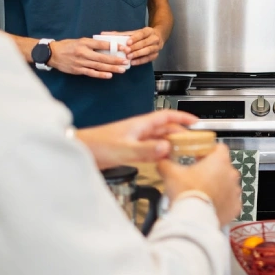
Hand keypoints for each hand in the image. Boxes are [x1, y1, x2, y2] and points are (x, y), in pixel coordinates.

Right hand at [48, 38, 130, 78]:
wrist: (52, 54)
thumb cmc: (68, 46)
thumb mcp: (80, 40)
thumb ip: (92, 43)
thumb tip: (107, 46)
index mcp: (85, 43)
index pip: (102, 44)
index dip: (114, 46)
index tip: (124, 48)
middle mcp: (83, 52)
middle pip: (103, 57)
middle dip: (116, 60)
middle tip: (126, 61)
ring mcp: (81, 62)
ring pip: (99, 66)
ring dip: (111, 68)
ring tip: (122, 69)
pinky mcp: (78, 70)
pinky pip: (91, 73)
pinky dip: (101, 75)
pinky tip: (109, 75)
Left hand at [75, 110, 197, 169]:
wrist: (79, 149)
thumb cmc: (96, 146)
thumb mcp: (124, 149)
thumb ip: (146, 150)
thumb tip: (166, 148)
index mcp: (140, 125)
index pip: (167, 116)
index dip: (182, 117)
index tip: (195, 122)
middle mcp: (138, 130)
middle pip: (165, 128)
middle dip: (181, 133)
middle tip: (193, 142)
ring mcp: (133, 138)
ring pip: (158, 137)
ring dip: (171, 143)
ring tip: (182, 151)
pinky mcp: (128, 147)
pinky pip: (150, 147)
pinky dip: (159, 151)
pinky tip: (162, 158)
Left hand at [103, 28, 163, 66]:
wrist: (157, 37)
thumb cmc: (140, 36)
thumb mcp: (133, 33)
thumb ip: (119, 34)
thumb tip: (103, 34)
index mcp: (148, 31)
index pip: (142, 33)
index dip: (135, 38)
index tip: (127, 42)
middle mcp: (154, 38)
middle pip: (145, 43)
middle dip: (135, 47)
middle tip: (126, 52)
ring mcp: (156, 47)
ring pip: (148, 51)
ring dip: (138, 54)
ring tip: (128, 58)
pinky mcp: (155, 55)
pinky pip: (148, 59)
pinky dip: (140, 61)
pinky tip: (132, 63)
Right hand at [158, 144, 242, 224]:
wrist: (193, 219)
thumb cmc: (186, 192)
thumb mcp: (171, 173)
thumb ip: (166, 163)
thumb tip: (162, 161)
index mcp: (220, 161)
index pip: (219, 148)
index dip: (208, 151)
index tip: (198, 157)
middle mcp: (232, 174)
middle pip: (223, 167)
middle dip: (211, 170)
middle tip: (196, 177)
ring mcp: (235, 192)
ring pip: (227, 185)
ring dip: (217, 187)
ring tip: (202, 193)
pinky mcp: (235, 207)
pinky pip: (230, 201)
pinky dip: (222, 203)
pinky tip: (210, 205)